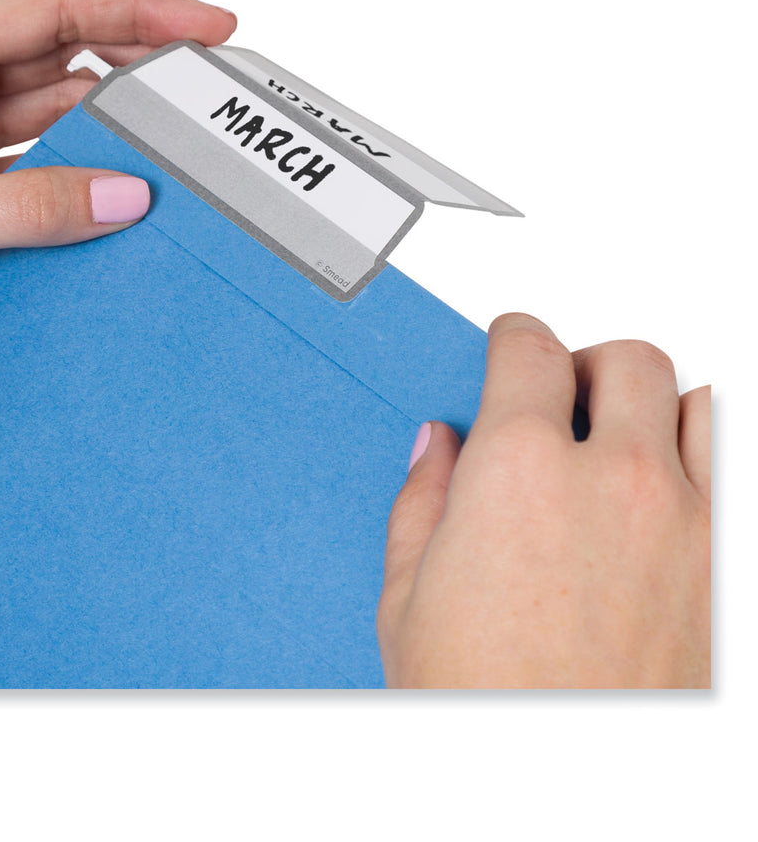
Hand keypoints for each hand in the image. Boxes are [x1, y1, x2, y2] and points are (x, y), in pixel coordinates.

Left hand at [0, 0, 235, 401]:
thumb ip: (24, 207)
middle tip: (203, 87)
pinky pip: (43, 168)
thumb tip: (127, 194)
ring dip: (115, 127)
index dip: (137, 10)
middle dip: (138, 63)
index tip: (203, 27)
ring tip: (175, 147)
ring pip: (58, 111)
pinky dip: (86, 179)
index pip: (51, 8)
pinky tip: (118, 198)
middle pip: (63, 52)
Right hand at [377, 312, 710, 687]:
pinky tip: (669, 489)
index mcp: (518, 472)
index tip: (511, 343)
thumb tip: (438, 447)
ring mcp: (688, 524)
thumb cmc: (479, 709)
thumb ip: (422, 499)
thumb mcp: (407, 598)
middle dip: (584, 361)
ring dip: (653, 403)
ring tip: (620, 436)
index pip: (527, 349)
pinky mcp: (730, 573)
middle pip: (622, 358)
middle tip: (559, 392)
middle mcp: (614, 481)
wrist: (555, 797)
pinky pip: (735, 470)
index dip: (513, 336)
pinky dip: (705, 459)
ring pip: (696, 401)